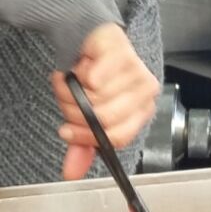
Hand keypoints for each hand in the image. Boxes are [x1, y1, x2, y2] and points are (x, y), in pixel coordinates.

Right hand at [51, 23, 161, 179]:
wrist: (89, 38)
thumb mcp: (86, 114)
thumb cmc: (93, 76)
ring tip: (72, 80)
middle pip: (104, 119)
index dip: (87, 137)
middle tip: (66, 100)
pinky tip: (80, 65)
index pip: (117, 137)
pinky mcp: (122, 52)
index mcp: (140, 111)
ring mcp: (136, 70)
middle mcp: (144, 92)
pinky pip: (95, 76)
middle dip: (75, 112)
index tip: (66, 131)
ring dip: (72, 90)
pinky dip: (78, 73)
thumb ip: (82, 143)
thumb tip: (70, 173)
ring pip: (96, 98)